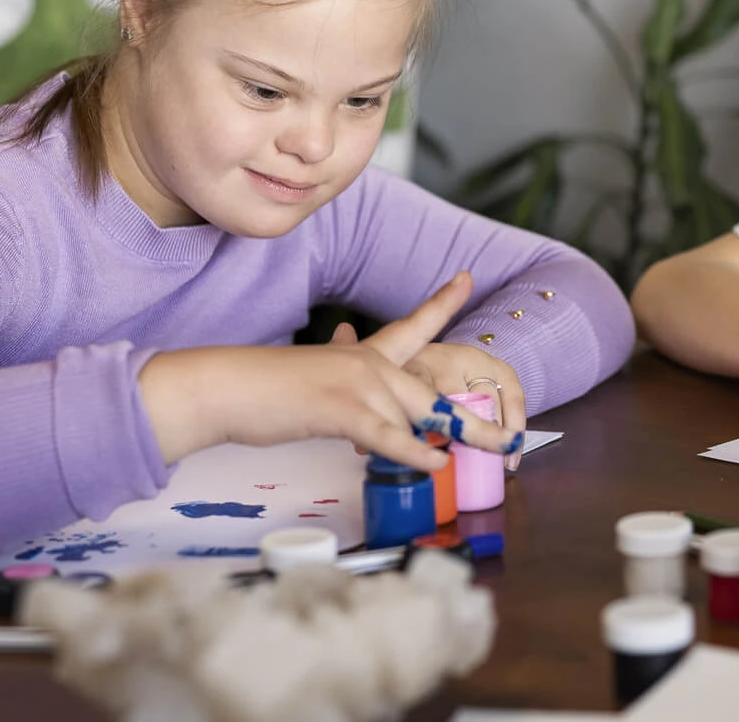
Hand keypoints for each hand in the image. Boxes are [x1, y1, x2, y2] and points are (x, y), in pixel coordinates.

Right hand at [139, 272, 523, 468]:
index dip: (443, 303)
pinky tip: (437, 463)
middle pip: (434, 390)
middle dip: (476, 419)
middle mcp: (368, 363)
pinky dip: (415, 452)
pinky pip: (389, 435)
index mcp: (362, 353)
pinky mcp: (342, 410)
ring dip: (453, 442)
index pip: (413, 325)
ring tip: (485, 459)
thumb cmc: (264, 391)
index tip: (468, 276)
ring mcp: (357, 384)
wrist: (226, 386)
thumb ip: (348, 393)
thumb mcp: (316, 383)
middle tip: (512, 435)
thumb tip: (359, 392)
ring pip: (419, 415)